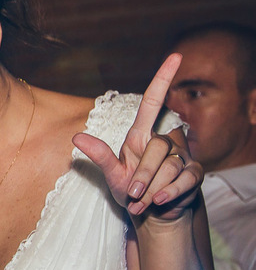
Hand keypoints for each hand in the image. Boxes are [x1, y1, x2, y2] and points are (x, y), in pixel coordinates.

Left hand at [72, 53, 202, 220]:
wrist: (153, 214)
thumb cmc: (131, 190)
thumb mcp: (112, 174)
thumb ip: (99, 155)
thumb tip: (76, 136)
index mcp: (141, 135)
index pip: (153, 101)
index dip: (163, 79)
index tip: (176, 55)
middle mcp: (163, 142)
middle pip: (156, 148)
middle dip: (142, 175)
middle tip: (133, 193)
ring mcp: (181, 157)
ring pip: (169, 166)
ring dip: (152, 188)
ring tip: (142, 201)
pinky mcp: (194, 174)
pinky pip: (184, 180)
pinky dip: (169, 194)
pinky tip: (157, 202)